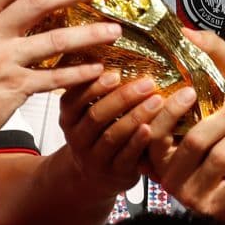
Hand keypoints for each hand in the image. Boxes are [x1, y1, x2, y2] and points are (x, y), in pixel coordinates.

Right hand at [58, 72, 163, 193]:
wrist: (93, 175)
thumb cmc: (96, 133)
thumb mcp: (85, 112)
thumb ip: (94, 89)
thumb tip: (109, 48)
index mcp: (68, 117)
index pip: (75, 99)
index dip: (95, 85)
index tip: (115, 72)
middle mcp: (77, 138)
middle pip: (97, 116)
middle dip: (123, 97)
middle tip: (147, 83)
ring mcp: (94, 158)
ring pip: (113, 135)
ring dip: (136, 116)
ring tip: (157, 100)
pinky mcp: (114, 173)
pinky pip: (126, 156)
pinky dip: (138, 142)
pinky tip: (151, 128)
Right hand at [144, 87, 224, 222]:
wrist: (224, 207)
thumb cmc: (208, 159)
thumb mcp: (189, 142)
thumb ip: (188, 118)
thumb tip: (202, 78)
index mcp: (159, 157)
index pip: (157, 131)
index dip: (171, 110)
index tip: (190, 90)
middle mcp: (170, 177)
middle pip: (196, 140)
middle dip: (224, 118)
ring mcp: (192, 195)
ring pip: (219, 157)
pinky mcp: (215, 209)